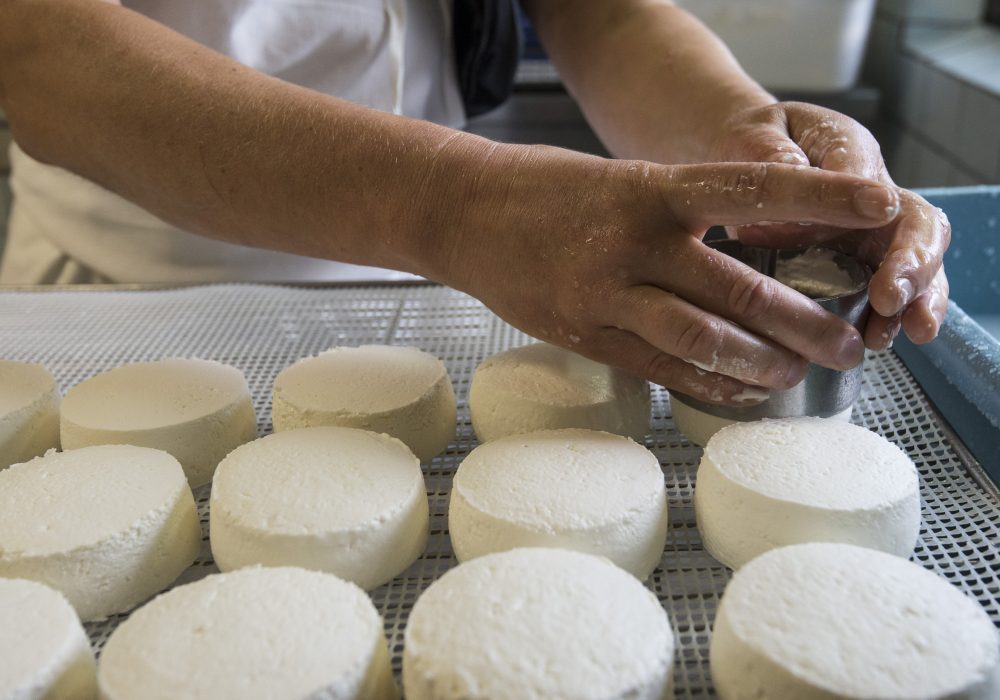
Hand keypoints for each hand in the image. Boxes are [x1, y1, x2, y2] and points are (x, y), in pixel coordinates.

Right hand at [441, 142, 899, 404]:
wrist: (465, 214)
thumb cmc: (550, 191)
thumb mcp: (623, 180)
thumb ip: (682, 217)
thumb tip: (751, 263)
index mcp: (652, 189)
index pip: (754, 190)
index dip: (822, 200)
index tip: (878, 207)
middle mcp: (635, 243)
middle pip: (741, 292)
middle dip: (807, 324)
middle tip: (847, 344)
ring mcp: (607, 294)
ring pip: (704, 341)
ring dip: (763, 365)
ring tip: (797, 376)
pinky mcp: (585, 335)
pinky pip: (661, 370)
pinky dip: (710, 386)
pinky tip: (741, 395)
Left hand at [711, 101, 949, 348]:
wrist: (735, 158)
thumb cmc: (749, 141)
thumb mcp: (753, 135)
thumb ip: (772, 154)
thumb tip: (798, 175)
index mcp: (849, 152)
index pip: (869, 178)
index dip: (867, 201)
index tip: (861, 215)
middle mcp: (869, 198)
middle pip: (914, 227)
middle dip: (913, 262)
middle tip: (891, 296)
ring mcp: (864, 237)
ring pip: (909, 268)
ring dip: (914, 301)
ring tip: (905, 331)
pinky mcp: (851, 270)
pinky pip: (879, 297)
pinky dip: (884, 320)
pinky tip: (875, 340)